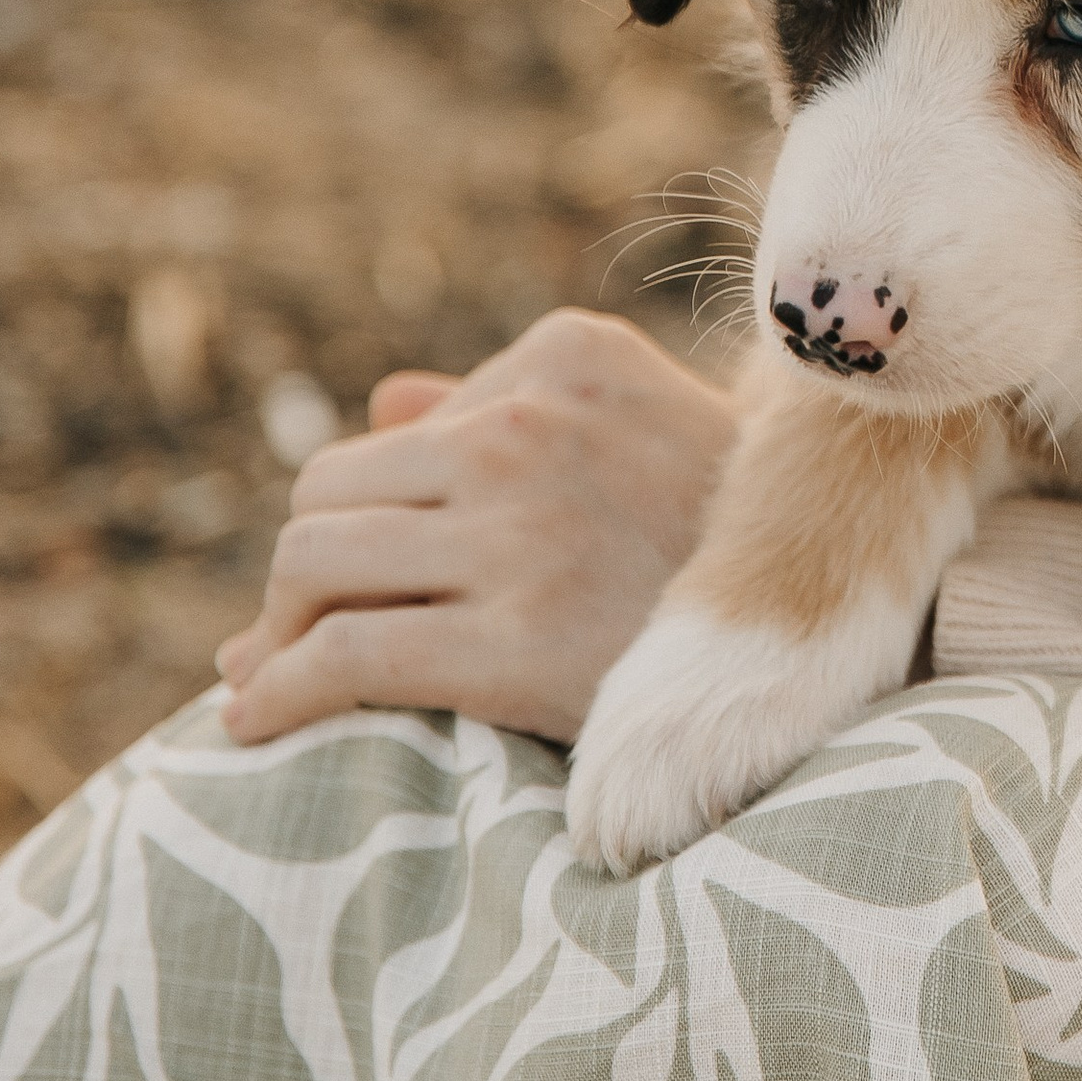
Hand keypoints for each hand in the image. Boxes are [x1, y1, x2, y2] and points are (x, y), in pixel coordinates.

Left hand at [216, 310, 734, 748]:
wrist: (829, 641)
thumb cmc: (730, 540)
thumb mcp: (640, 431)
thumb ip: (514, 407)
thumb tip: (385, 401)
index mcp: (568, 355)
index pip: (400, 430)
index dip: (366, 512)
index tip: (358, 576)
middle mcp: (533, 425)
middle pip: (329, 489)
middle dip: (303, 571)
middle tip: (296, 637)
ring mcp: (523, 532)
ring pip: (310, 562)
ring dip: (276, 629)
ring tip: (277, 677)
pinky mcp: (513, 642)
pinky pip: (342, 655)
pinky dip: (275, 693)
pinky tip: (252, 725)